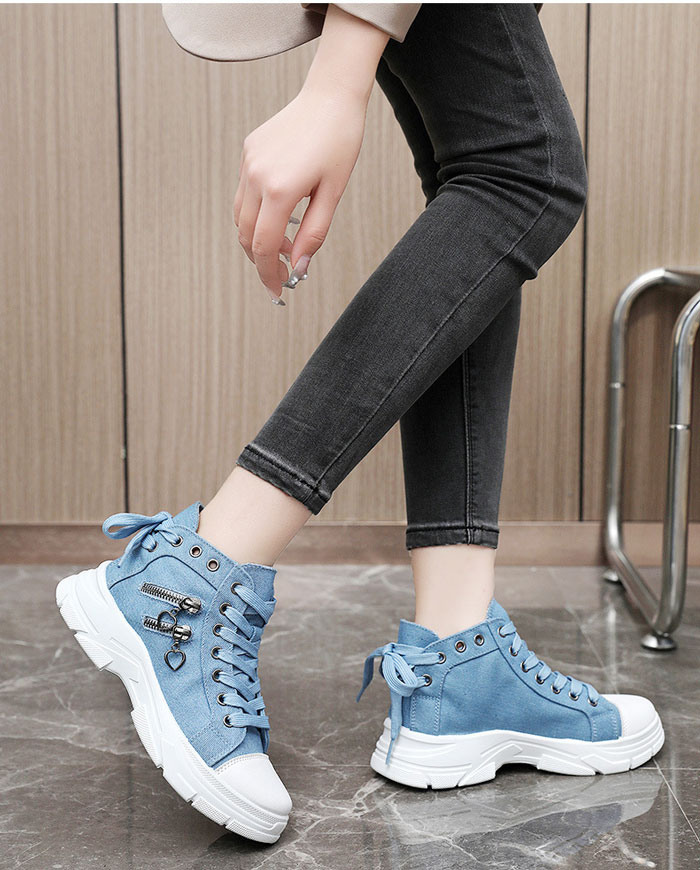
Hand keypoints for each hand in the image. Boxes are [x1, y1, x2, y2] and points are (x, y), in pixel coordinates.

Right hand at [234, 83, 366, 303]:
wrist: (331, 97)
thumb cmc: (340, 143)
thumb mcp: (333, 194)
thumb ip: (313, 234)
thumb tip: (298, 266)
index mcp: (279, 189)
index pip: (263, 246)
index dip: (269, 274)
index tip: (278, 291)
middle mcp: (256, 176)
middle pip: (246, 235)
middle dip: (261, 260)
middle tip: (282, 274)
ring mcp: (248, 163)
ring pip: (240, 217)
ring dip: (257, 238)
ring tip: (284, 245)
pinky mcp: (248, 152)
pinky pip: (243, 194)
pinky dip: (255, 214)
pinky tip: (279, 215)